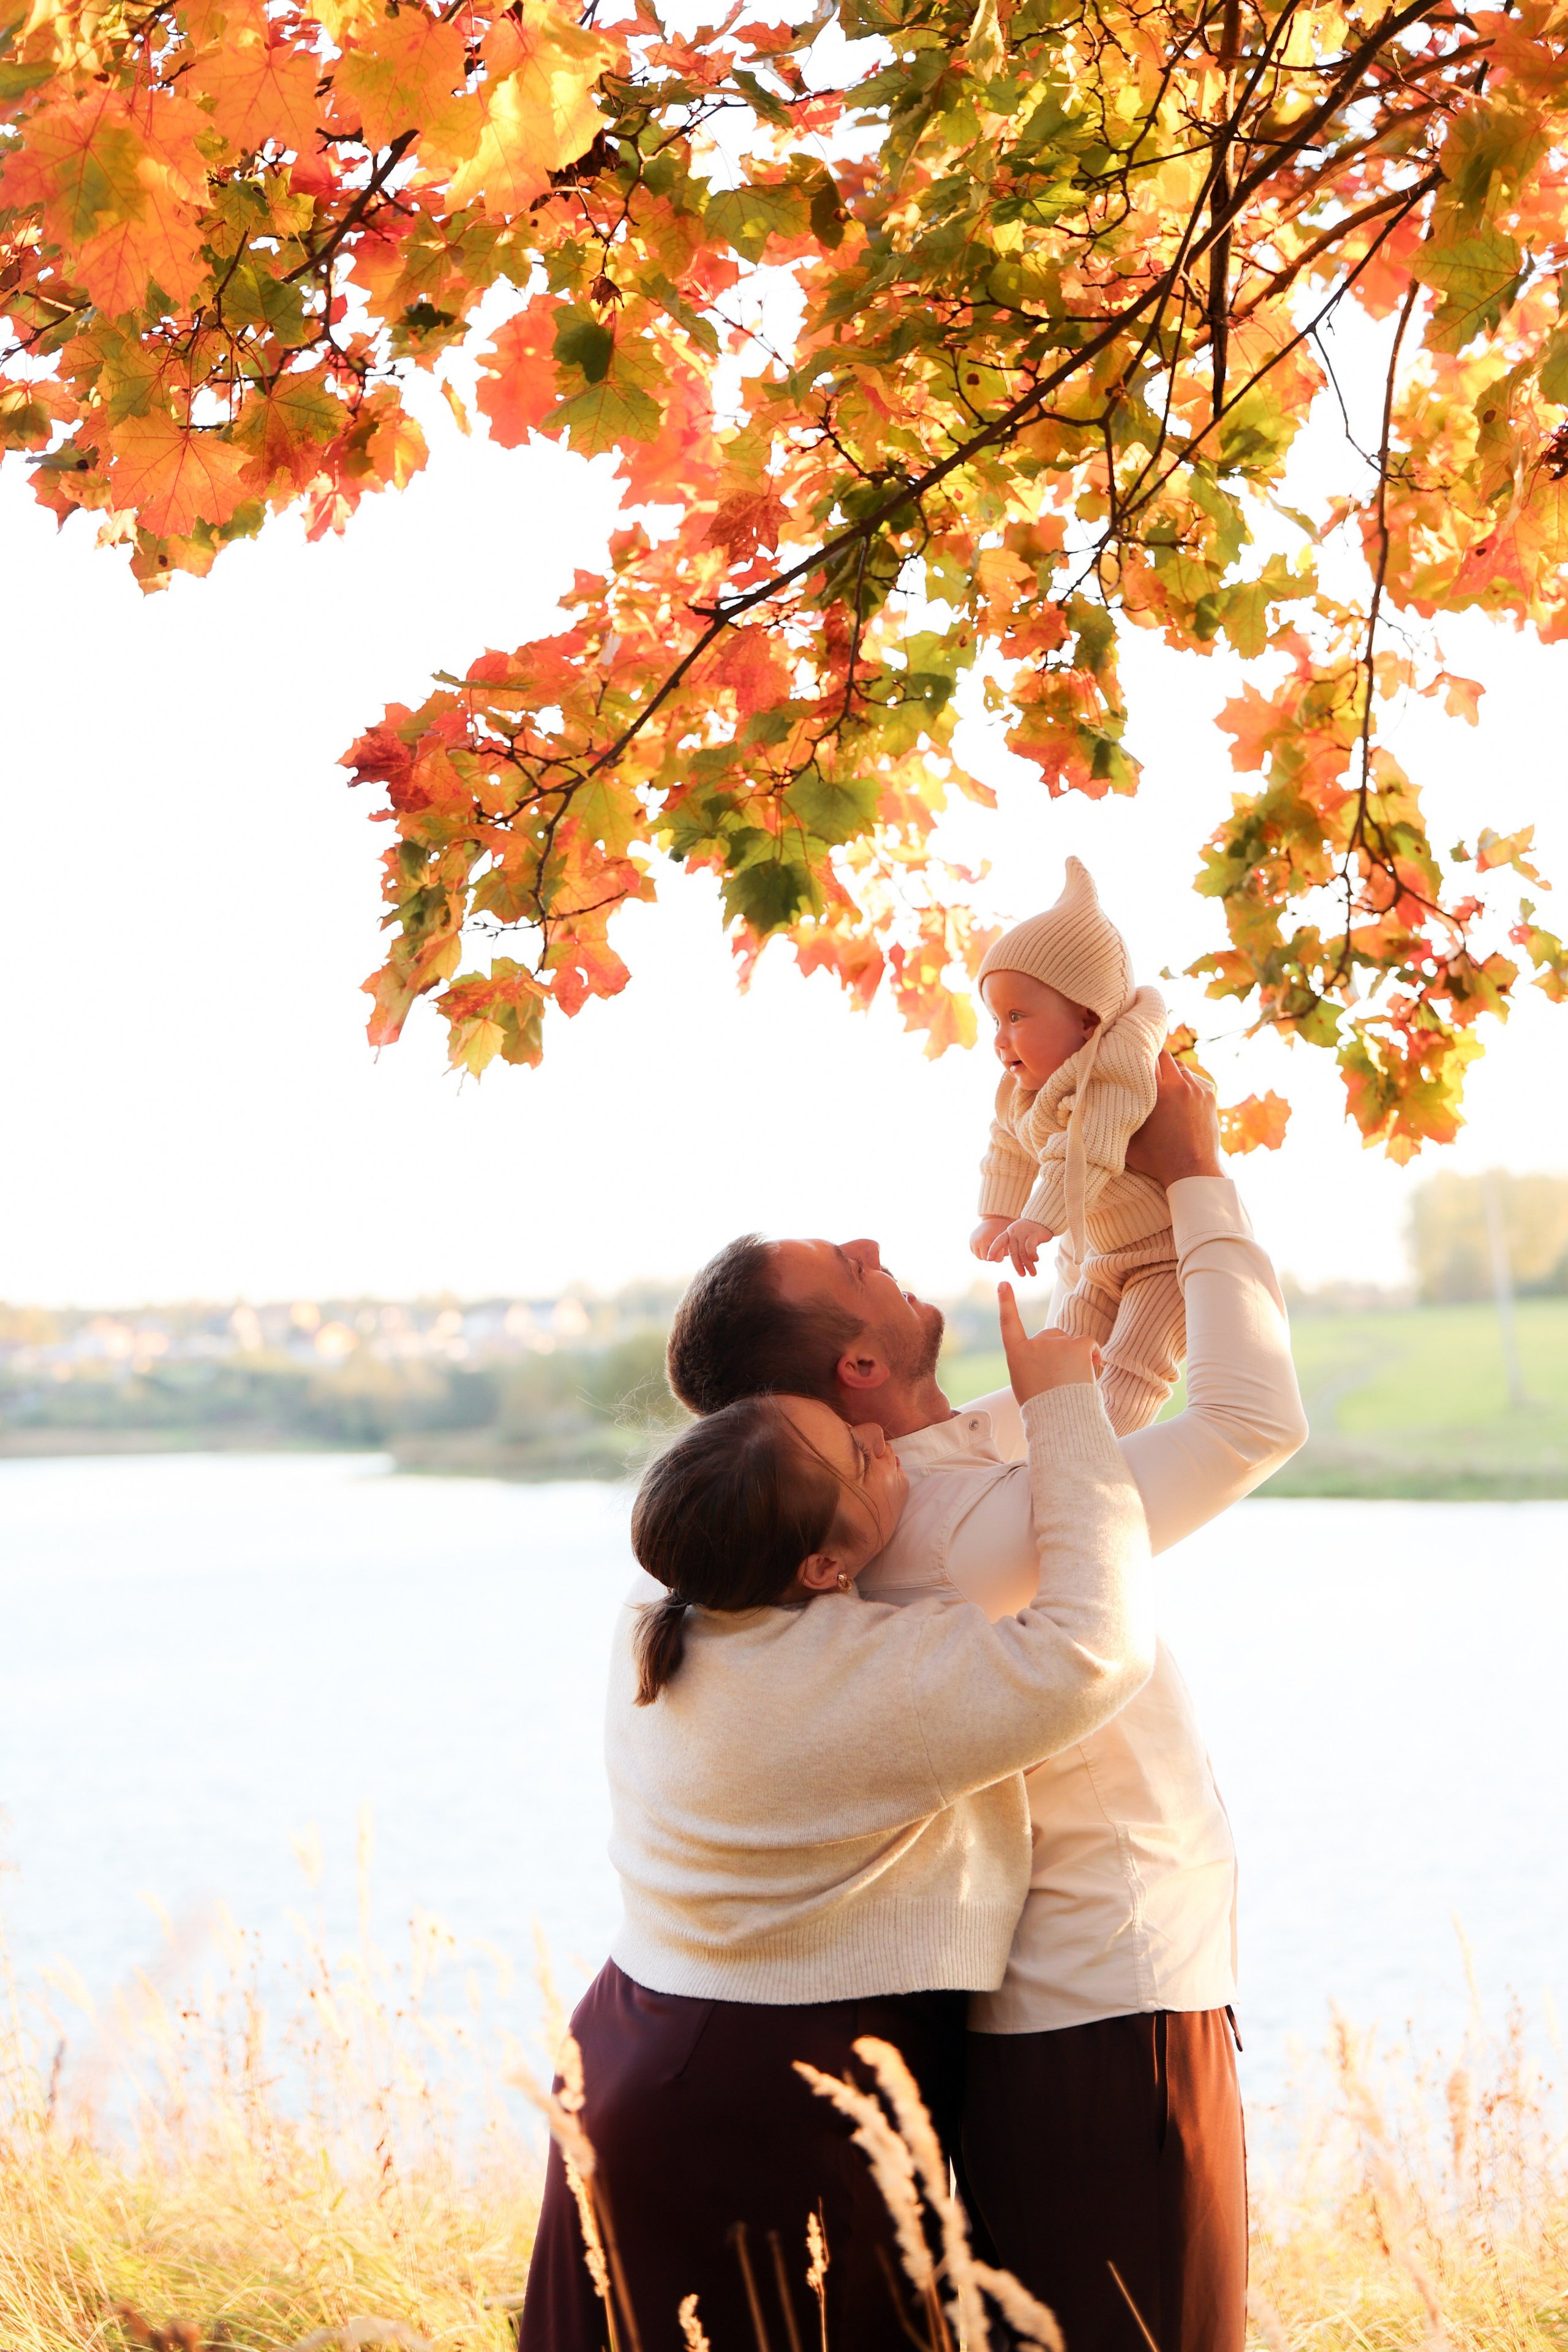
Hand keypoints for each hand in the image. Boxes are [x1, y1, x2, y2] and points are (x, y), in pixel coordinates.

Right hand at [970, 1215, 1012, 1261]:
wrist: (995, 1219)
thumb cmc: (1003, 1230)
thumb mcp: (1006, 1240)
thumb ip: (1004, 1251)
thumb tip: (998, 1260)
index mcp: (988, 1239)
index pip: (993, 1258)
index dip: (998, 1257)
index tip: (1002, 1252)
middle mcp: (979, 1240)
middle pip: (985, 1258)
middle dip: (992, 1256)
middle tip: (997, 1250)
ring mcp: (973, 1240)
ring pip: (979, 1256)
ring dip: (985, 1255)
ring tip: (992, 1248)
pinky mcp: (970, 1240)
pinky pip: (975, 1252)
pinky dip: (980, 1251)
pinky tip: (986, 1246)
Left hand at [986, 1216, 1051, 1276]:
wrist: (1044, 1219)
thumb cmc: (1032, 1231)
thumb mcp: (1021, 1237)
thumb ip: (1017, 1247)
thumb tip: (1018, 1264)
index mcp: (1009, 1232)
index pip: (999, 1241)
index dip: (993, 1250)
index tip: (989, 1259)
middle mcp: (1014, 1232)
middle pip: (1013, 1252)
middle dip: (1018, 1266)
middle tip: (1022, 1275)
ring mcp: (1024, 1232)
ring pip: (1023, 1252)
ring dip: (1028, 1264)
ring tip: (1032, 1273)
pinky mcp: (1034, 1234)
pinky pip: (1030, 1247)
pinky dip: (1032, 1255)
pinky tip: (1036, 1260)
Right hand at [997, 1282, 1100, 1403]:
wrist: (1059, 1419)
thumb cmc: (1042, 1407)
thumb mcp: (1025, 1383)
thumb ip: (1031, 1363)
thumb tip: (1049, 1359)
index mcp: (1016, 1354)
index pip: (1008, 1323)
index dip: (1006, 1302)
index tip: (1004, 1283)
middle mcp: (1034, 1344)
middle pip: (1050, 1336)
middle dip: (1059, 1351)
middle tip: (1061, 1378)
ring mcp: (1055, 1342)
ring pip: (1070, 1342)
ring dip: (1075, 1356)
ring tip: (1073, 1381)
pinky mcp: (1076, 1344)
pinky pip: (1088, 1341)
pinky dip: (1092, 1353)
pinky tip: (1093, 1367)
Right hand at [1125, 1051, 1222, 1186]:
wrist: (1193, 1171)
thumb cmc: (1157, 1160)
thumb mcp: (1128, 1141)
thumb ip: (1115, 1121)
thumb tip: (1097, 1110)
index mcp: (1157, 1092)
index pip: (1146, 1058)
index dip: (1137, 1058)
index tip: (1130, 1063)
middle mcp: (1179, 1085)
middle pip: (1165, 1056)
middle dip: (1155, 1062)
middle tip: (1146, 1071)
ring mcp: (1196, 1090)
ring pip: (1181, 1068)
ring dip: (1171, 1073)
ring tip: (1163, 1086)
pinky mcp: (1209, 1097)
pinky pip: (1194, 1081)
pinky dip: (1186, 1085)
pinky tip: (1179, 1098)